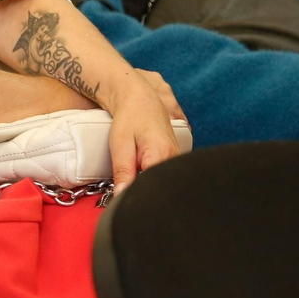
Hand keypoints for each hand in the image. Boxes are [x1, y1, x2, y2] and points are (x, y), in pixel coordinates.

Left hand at [104, 72, 184, 195]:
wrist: (141, 99)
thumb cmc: (129, 118)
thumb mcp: (120, 146)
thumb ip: (123, 173)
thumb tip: (122, 198)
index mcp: (162, 156)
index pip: (154, 188)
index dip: (139, 195)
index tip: (126, 196)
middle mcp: (176, 159)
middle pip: (161, 186)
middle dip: (145, 190)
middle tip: (129, 180)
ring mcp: (178, 158)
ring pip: (164, 181)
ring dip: (150, 182)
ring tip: (136, 169)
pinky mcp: (176, 158)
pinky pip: (167, 174)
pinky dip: (155, 175)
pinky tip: (144, 169)